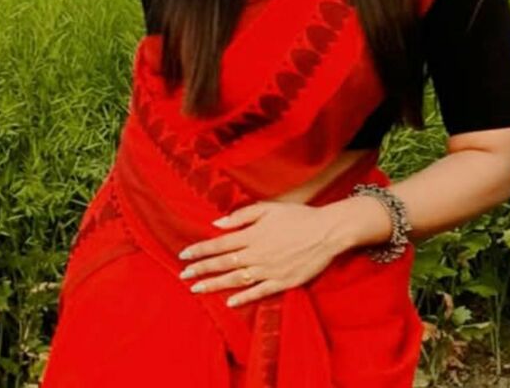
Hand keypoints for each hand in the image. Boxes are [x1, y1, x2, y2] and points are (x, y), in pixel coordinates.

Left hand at [176, 199, 359, 307]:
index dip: (200, 250)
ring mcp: (269, 270)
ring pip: (235, 280)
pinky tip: (229, 302)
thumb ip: (241, 217)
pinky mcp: (282, 282)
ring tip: (197, 289)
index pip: (219, 244)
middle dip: (201, 269)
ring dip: (214, 285)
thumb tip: (217, 224)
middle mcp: (256, 254)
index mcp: (252, 235)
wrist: (327, 232)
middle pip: (223, 264)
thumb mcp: (268, 208)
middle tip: (183, 275)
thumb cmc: (297, 216)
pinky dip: (243, 298)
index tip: (184, 256)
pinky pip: (258, 293)